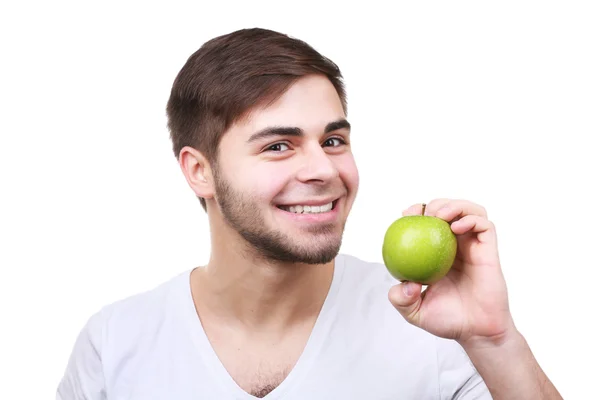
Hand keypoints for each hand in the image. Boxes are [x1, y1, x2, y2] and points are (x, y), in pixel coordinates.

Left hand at [388, 199, 516, 346]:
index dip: (416, 212)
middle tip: (424, 214)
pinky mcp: (489, 250)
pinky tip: (456, 228)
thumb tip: (404, 282)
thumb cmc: (448, 321)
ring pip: (469, 210)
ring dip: (454, 205)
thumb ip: (400, 299)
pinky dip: (471, 219)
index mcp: (437, 254)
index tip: (405, 215)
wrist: (476, 333)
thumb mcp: (413, 311)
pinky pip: (485, 225)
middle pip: (448, 209)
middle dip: (435, 203)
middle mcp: (456, 246)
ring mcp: (473, 246)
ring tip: (440, 216)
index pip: (427, 223)